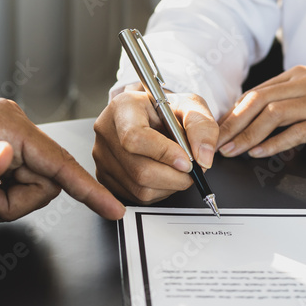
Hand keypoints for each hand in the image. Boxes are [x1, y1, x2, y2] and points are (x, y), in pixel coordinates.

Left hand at [0, 98, 125, 221]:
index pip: (57, 161)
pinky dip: (3, 200)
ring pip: (38, 190)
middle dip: (17, 200)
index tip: (111, 208)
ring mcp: (13, 145)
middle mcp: (14, 130)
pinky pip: (25, 191)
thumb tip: (5, 158)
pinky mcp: (9, 159)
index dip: (86, 187)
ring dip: (8, 202)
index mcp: (5, 124)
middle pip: (49, 182)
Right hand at [93, 86, 217, 204]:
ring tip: (178, 169)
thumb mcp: (191, 107)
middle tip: (192, 168)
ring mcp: (103, 158)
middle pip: (140, 170)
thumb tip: (203, 158)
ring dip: (170, 186)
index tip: (186, 161)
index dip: (164, 154)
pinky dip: (159, 192)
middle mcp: (107, 132)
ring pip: (141, 189)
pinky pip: (138, 198)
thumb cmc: (168, 111)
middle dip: (175, 176)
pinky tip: (164, 175)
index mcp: (123, 107)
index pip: (135, 137)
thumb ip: (202, 127)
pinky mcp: (106, 179)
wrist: (153, 117)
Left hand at [217, 65, 305, 158]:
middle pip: (257, 101)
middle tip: (214, 143)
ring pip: (272, 114)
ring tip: (232, 151)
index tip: (216, 132)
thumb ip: (291, 99)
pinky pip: (297, 131)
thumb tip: (259, 118)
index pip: (255, 93)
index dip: (232, 114)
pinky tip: (260, 153)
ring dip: (247, 134)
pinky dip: (275, 143)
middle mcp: (305, 84)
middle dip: (231, 124)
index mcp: (298, 76)